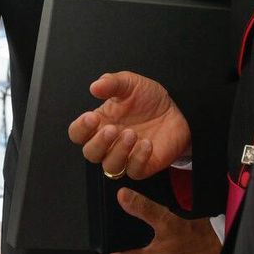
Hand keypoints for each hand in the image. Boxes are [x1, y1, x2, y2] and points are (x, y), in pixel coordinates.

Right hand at [67, 71, 189, 179]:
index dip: (80, 128)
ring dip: (118, 151)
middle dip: (99, 143)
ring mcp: (125, 156)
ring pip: (110, 166)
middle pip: (90, 153)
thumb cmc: (149, 99)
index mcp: (100, 123)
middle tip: (112, 129)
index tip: (92, 117)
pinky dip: (138, 158)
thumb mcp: (130, 83)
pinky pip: (133, 171)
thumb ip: (111, 83)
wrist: (176, 111)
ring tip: (132, 134)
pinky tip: (146, 144)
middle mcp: (109, 142)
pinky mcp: (142, 166)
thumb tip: (94, 86)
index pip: (77, 133)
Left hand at [109, 189, 220, 253]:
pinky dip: (161, 245)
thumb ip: (143, 208)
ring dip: (147, 242)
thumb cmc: (196, 239)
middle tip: (128, 222)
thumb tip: (121, 197)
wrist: (223, 248)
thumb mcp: (166, 219)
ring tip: (147, 224)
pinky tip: (166, 232)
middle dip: (130, 240)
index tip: (110, 230)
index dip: (113, 244)